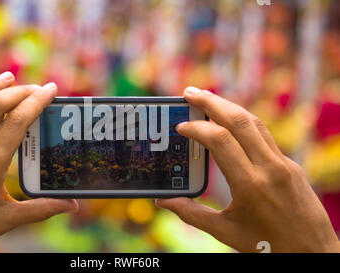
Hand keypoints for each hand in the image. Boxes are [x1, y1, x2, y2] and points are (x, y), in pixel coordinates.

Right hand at [156, 87, 339, 252]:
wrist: (313, 254)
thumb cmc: (267, 247)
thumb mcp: (225, 232)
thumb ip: (192, 214)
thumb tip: (164, 201)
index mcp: (250, 185)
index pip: (221, 140)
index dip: (197, 128)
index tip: (180, 127)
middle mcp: (270, 168)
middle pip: (239, 120)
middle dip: (211, 101)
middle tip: (189, 92)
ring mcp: (283, 163)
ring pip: (254, 122)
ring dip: (228, 106)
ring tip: (206, 98)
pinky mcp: (290, 165)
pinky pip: (264, 135)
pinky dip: (243, 121)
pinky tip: (229, 121)